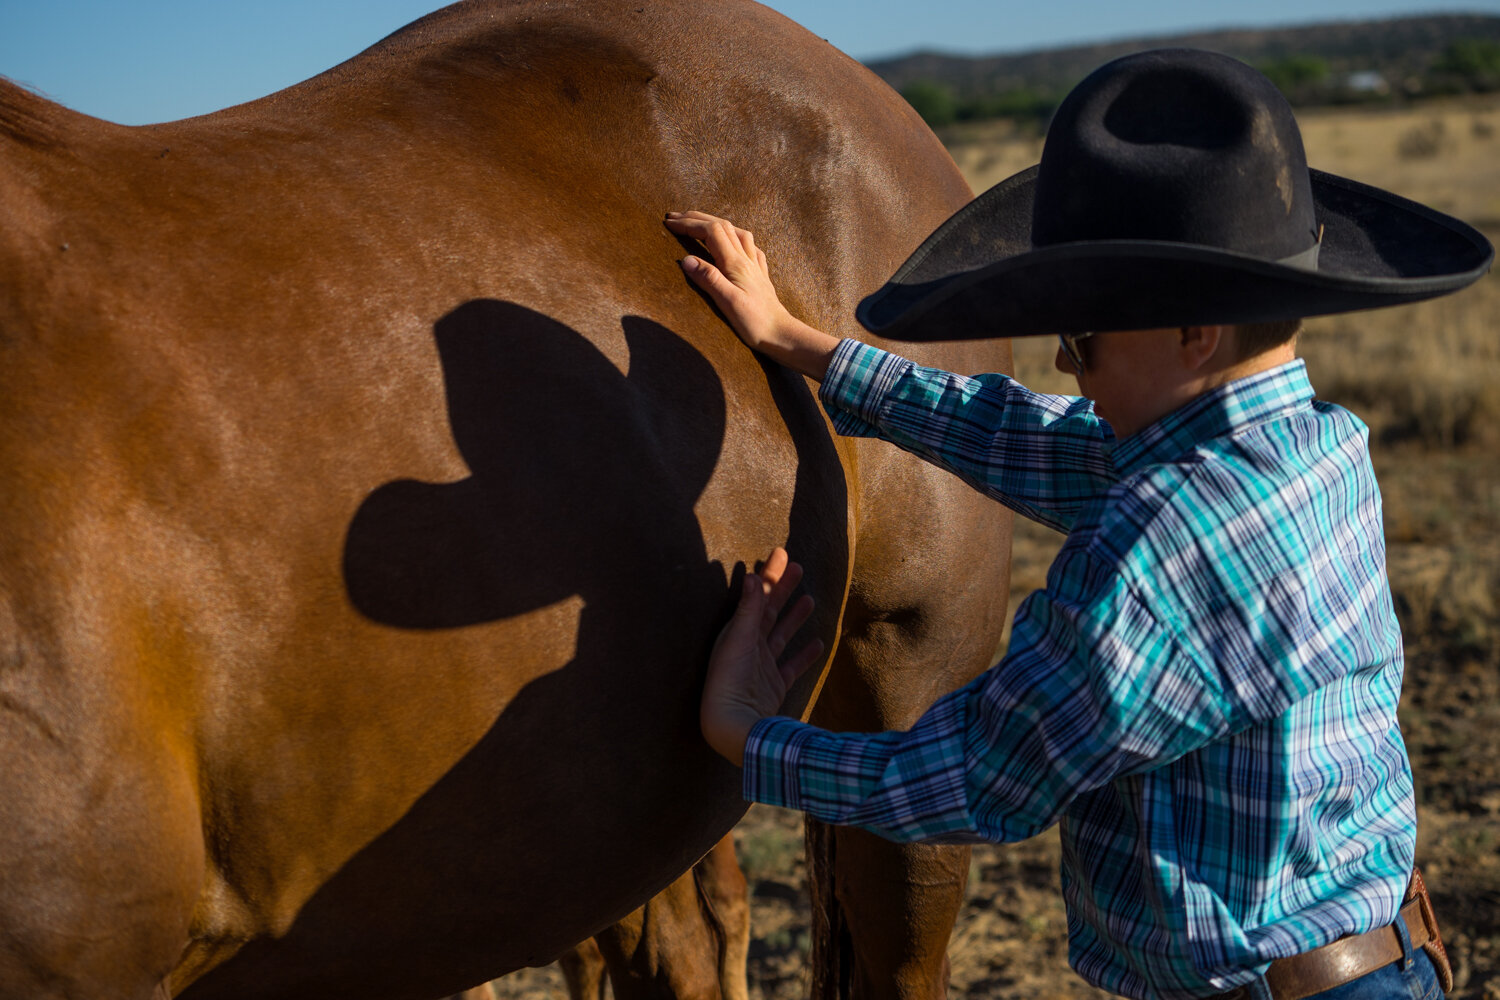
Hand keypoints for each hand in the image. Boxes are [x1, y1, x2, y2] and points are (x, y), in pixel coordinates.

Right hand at [665, 211, 838, 379]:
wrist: (781, 334)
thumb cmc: (755, 323)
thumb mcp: (728, 303)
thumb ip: (708, 278)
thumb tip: (686, 259)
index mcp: (735, 264)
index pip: (710, 232)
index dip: (689, 224)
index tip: (669, 223)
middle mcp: (746, 259)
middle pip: (721, 226)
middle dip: (696, 218)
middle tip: (675, 217)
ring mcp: (755, 265)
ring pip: (736, 231)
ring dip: (715, 223)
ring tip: (699, 223)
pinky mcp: (760, 274)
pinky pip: (748, 245)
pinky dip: (735, 236)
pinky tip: (733, 241)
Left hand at [701, 548, 825, 765]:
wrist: (731, 725)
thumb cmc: (729, 681)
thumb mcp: (740, 640)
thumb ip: (749, 609)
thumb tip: (751, 574)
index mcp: (738, 632)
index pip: (757, 596)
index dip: (770, 575)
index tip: (782, 552)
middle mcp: (749, 647)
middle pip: (770, 611)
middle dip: (783, 589)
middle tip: (799, 567)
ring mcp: (762, 667)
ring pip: (782, 635)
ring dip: (795, 617)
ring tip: (811, 600)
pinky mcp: (773, 687)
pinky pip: (792, 666)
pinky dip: (805, 655)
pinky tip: (818, 643)